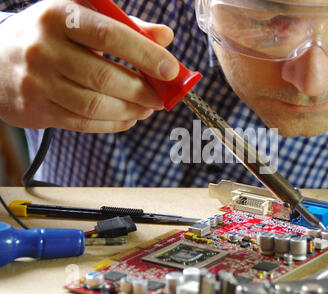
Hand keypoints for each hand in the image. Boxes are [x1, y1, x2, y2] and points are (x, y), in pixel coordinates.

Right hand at [0, 0, 178, 132]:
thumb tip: (166, 37)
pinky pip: (83, 123)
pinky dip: (113, 124)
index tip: (171, 70)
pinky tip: (128, 118)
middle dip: (141, 91)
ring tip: (147, 108)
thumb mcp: (82, 17)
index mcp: (59, 16)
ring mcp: (37, 82)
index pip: (109, 35)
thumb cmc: (51, 35)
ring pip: (94, 105)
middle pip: (104, 76)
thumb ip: (127, 26)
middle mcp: (44, 48)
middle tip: (161, 96)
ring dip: (130, 110)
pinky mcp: (36, 109)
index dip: (145, 55)